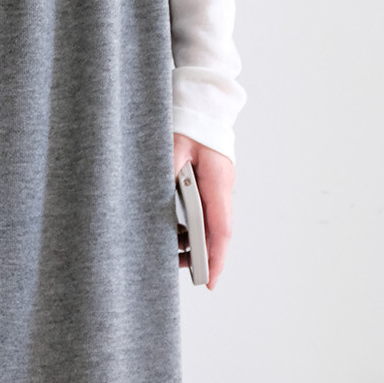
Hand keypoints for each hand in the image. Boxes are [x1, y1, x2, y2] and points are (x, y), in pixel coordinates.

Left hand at [173, 133, 233, 290]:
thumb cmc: (188, 123)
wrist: (201, 102)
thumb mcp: (172, 149)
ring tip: (176, 256)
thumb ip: (168, 176)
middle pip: (218, 231)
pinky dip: (194, 226)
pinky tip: (177, 233)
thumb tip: (161, 203)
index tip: (209, 280)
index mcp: (217, 181)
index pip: (220, 228)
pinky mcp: (212, 183)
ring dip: (197, 241)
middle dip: (206, 256)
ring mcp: (220, 185)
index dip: (214, 256)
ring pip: (212, 222)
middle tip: (192, 277)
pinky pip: (206, 211)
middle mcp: (223, 186)